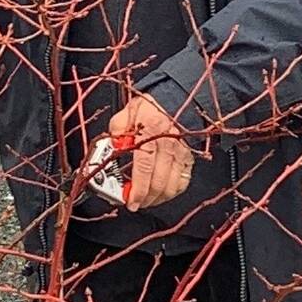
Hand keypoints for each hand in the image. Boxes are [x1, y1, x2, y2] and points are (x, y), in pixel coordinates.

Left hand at [109, 92, 195, 210]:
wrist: (173, 98)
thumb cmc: (150, 106)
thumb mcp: (126, 113)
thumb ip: (117, 132)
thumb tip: (113, 148)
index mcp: (151, 132)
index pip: (144, 168)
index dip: (138, 189)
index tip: (130, 200)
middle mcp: (168, 144)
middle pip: (158, 182)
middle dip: (145, 198)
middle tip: (134, 203)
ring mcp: (181, 152)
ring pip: (172, 186)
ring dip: (158, 198)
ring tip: (146, 200)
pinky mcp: (188, 157)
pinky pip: (183, 181)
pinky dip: (172, 192)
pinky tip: (162, 193)